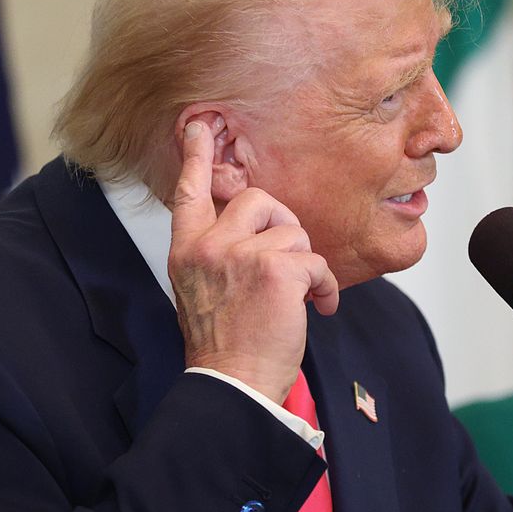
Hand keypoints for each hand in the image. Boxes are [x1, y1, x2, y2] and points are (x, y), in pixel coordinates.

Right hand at [168, 117, 338, 403]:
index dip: (195, 156)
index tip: (199, 126)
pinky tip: (318, 307)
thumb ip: (218, 252)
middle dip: (282, 224)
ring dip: (305, 265)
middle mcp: (209, 246)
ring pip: (293, 232)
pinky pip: (315, 261)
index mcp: (187, 249)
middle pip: (256, 198)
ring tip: (299, 297)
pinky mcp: (276, 269)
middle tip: (286, 260)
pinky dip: (325, 287)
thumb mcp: (201, 289)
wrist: (232, 385)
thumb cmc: (224, 343)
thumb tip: (253, 228)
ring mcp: (241, 254)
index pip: (189, 192)